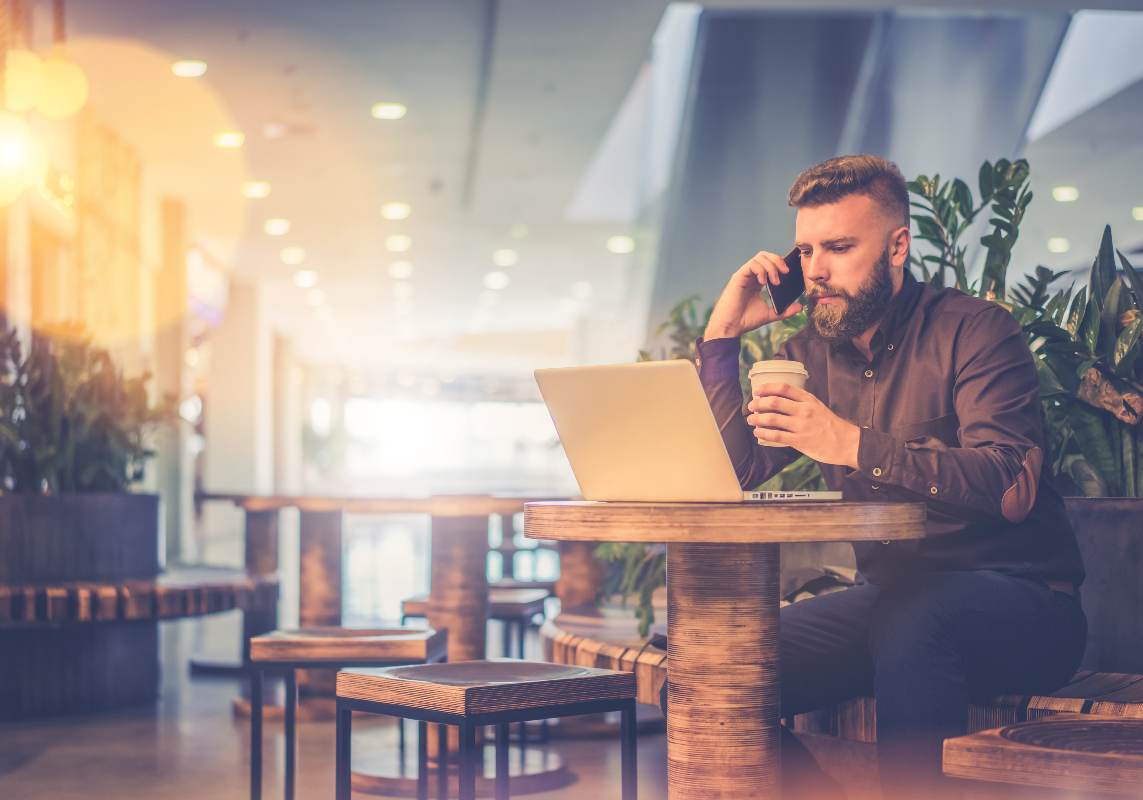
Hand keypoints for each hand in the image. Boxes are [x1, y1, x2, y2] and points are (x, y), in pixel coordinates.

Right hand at [703, 250, 803, 340]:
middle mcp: (750, 276)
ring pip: (759, 258)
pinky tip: (764, 283)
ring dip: (771, 266)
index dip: (780, 264)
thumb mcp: (770, 314)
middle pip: (765, 256)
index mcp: (756, 281)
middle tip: (786, 272)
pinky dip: (761, 270)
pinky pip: (752, 264)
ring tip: (775, 282)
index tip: (789, 273)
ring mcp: (744, 275)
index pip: (769, 263)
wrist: (730, 327)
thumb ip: (784, 311)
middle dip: (778, 261)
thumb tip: (800, 307)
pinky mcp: (738, 277)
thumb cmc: (745, 321)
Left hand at [746, 383, 860, 467]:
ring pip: (772, 419)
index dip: (767, 387)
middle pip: (774, 402)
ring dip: (757, 418)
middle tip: (751, 406)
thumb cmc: (831, 425)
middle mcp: (804, 410)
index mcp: (808, 400)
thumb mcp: (818, 406)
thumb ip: (802, 403)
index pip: (784, 388)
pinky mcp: (800, 441)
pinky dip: (764, 433)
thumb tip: (779, 401)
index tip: (757, 390)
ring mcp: (802, 426)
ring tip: (751, 420)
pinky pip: (776, 436)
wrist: (846, 443)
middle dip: (758, 403)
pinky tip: (758, 432)